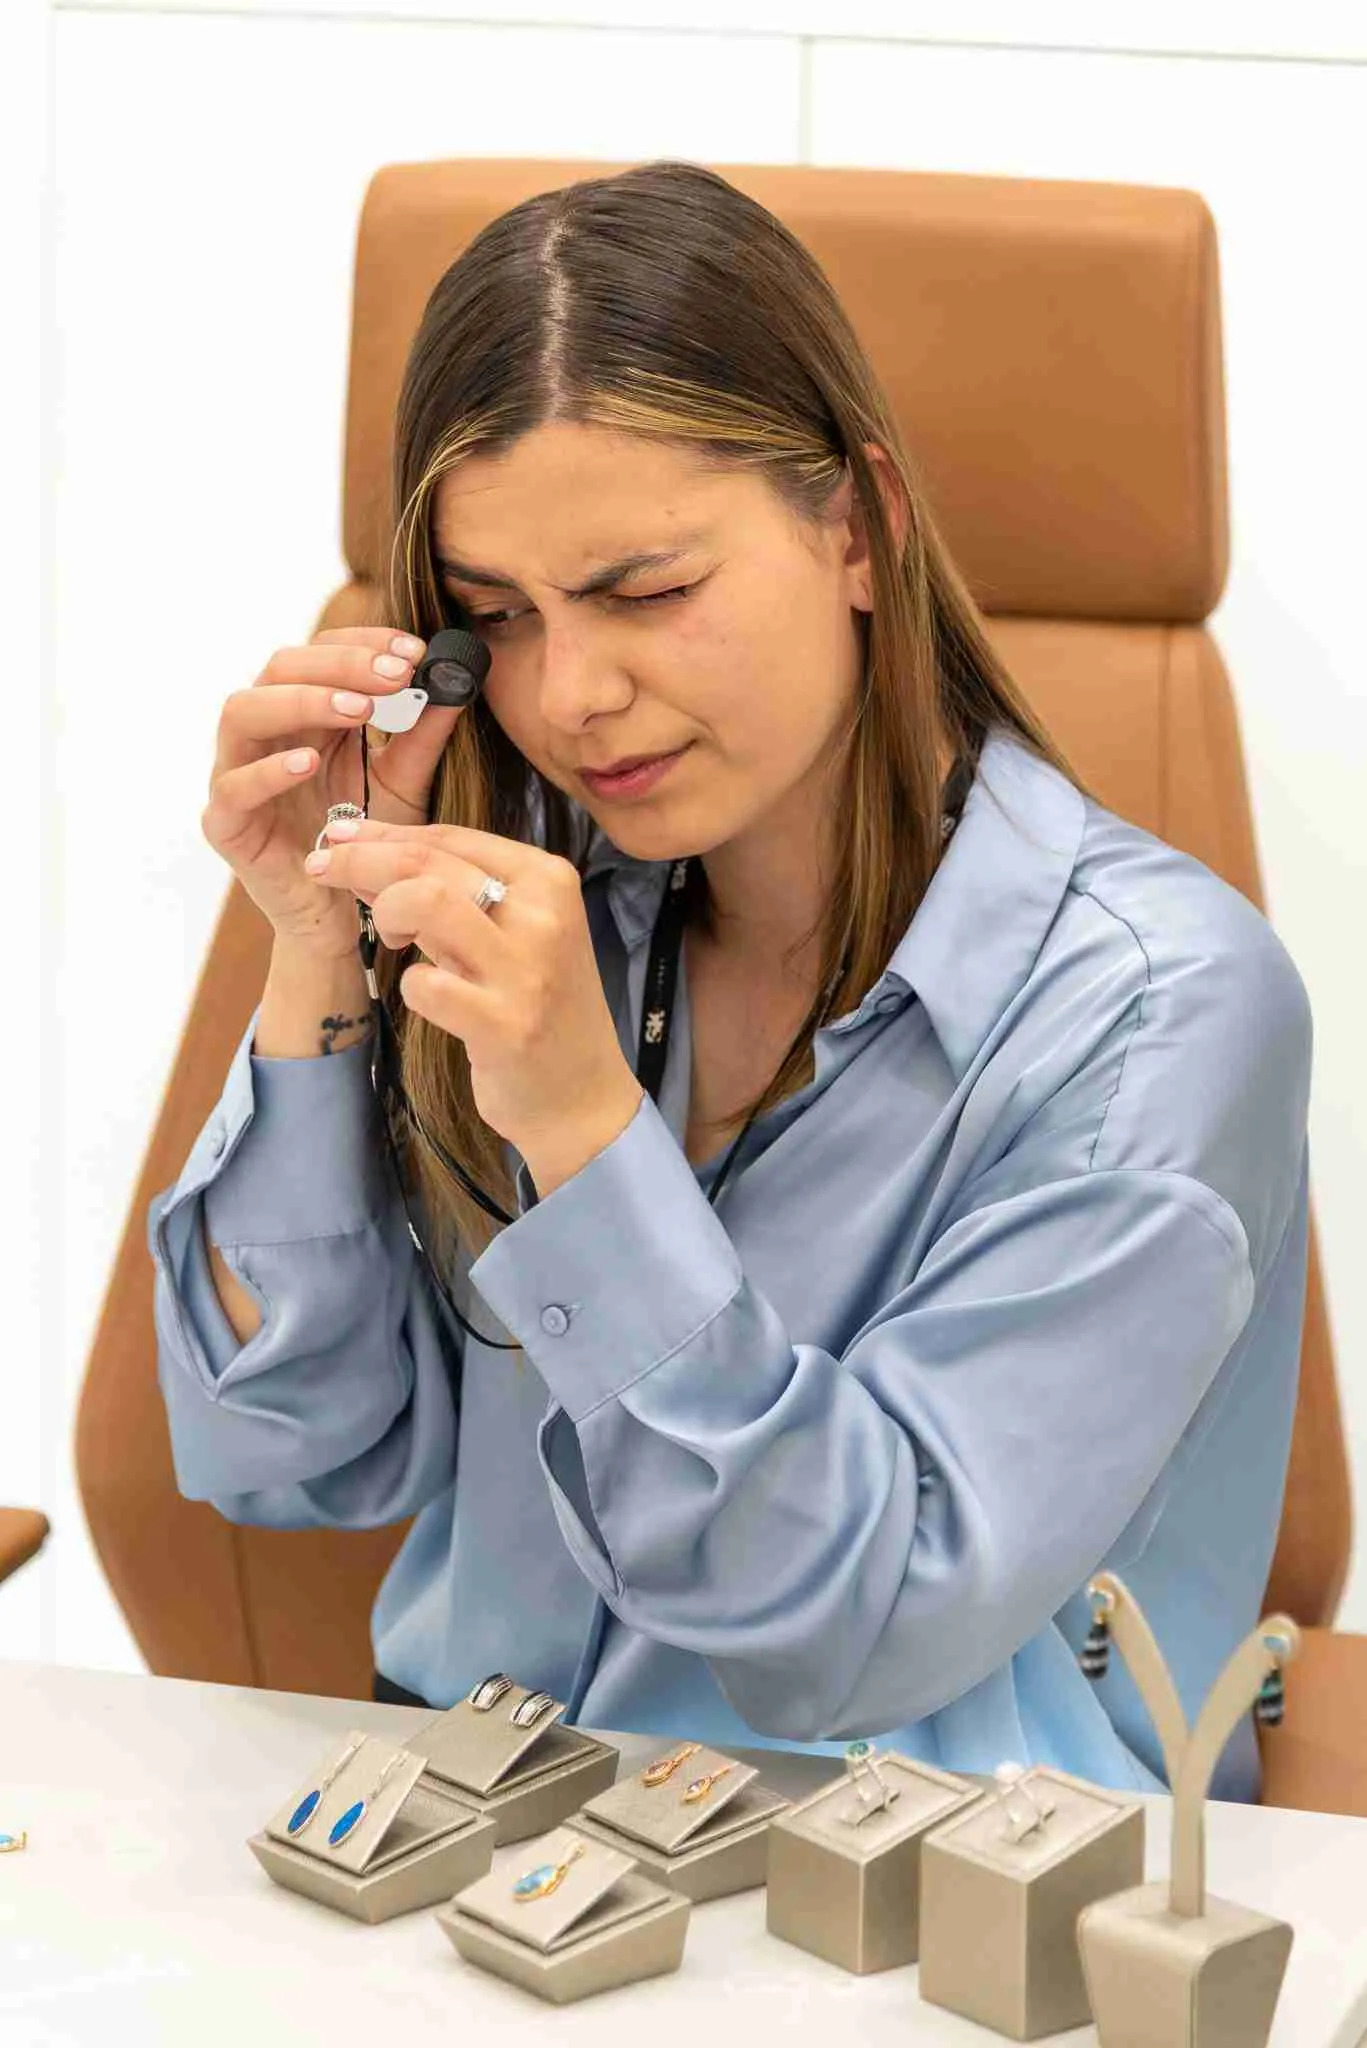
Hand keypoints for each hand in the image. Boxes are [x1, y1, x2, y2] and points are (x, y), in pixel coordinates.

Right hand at [201, 626, 468, 953]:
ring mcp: (237, 775)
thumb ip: (423, 735)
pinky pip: (232, 787)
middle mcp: (265, 734)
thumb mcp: (404, 783)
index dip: (364, 644)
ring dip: (302, 701)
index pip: (320, 653)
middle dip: (339, 664)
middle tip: (395, 674)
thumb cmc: (367, 843)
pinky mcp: (226, 824)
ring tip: (358, 709)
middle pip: (279, 668)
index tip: (415, 652)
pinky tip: (309, 763)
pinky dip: (267, 771)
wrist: (348, 919)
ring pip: (242, 712)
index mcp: (304, 715)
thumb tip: (456, 680)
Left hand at [305, 816, 644, 1189]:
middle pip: (428, 861)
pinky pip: (426, 986)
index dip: (382, 832)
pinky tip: (427, 995)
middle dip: (359, 859)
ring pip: (427, 902)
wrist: (582, 1093)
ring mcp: (525, 971)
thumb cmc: (537, 1005)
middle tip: (320, 869)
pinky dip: (411, 986)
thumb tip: (367, 855)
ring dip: (387, 913)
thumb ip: (452, 893)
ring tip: (392, 938)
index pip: (450, 836)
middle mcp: (543, 915)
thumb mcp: (510, 934)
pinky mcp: (505, 1025)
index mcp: (548, 880)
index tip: (335, 834)